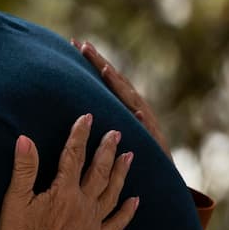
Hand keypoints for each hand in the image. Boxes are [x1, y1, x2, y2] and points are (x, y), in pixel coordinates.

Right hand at [0, 114, 138, 229]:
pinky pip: (116, 225)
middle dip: (107, 150)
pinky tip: (135, 201)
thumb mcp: (15, 199)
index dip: (80, 135)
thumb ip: (24, 168)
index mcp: (63, 192)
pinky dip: (127, 212)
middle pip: (98, 171)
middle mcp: (83, 205)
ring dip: (120, 173)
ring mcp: (92, 224)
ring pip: (112, 193)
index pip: (74, 156)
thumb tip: (25, 139)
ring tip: (129, 156)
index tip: (87, 118)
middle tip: (116, 133)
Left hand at [71, 39, 171, 159]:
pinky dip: (144, 121)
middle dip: (101, 65)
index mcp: (123, 110)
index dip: (93, 64)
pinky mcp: (157, 145)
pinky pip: (149, 132)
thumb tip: (68, 113)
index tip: (74, 45)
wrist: (160, 184)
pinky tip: (137, 112)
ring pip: (134, 103)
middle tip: (83, 45)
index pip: (106, 83)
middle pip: (118, 85)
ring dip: (121, 87)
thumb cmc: (128, 163)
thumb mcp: (109, 139)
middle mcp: (137, 113)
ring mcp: (149, 126)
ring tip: (106, 70)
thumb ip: (96, 123)